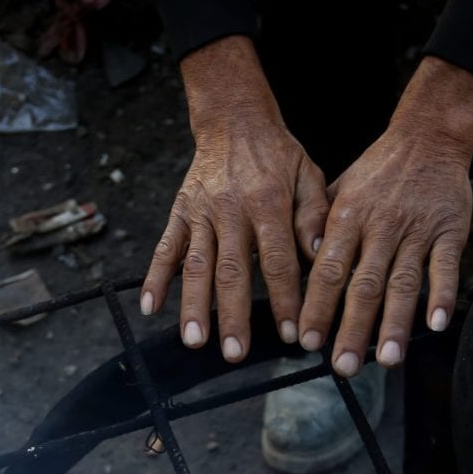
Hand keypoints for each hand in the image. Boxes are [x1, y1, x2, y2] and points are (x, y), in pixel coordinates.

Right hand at [142, 38, 327, 361]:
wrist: (233, 119)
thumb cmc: (278, 154)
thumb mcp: (309, 175)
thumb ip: (315, 215)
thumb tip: (321, 257)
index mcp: (268, 203)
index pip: (279, 262)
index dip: (285, 300)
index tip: (292, 335)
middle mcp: (231, 211)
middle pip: (233, 271)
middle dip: (234, 316)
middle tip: (235, 354)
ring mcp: (201, 213)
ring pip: (197, 266)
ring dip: (194, 306)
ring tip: (195, 342)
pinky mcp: (179, 212)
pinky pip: (165, 248)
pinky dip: (156, 278)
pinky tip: (151, 307)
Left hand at [298, 58, 472, 374]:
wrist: (427, 137)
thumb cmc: (377, 170)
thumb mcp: (337, 188)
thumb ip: (317, 226)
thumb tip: (295, 264)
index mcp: (348, 217)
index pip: (328, 270)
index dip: (317, 307)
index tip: (307, 341)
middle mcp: (380, 227)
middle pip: (365, 285)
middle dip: (353, 329)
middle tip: (344, 366)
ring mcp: (417, 230)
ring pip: (404, 282)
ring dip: (395, 323)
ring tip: (388, 359)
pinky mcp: (450, 230)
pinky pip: (445, 266)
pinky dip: (441, 295)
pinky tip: (436, 324)